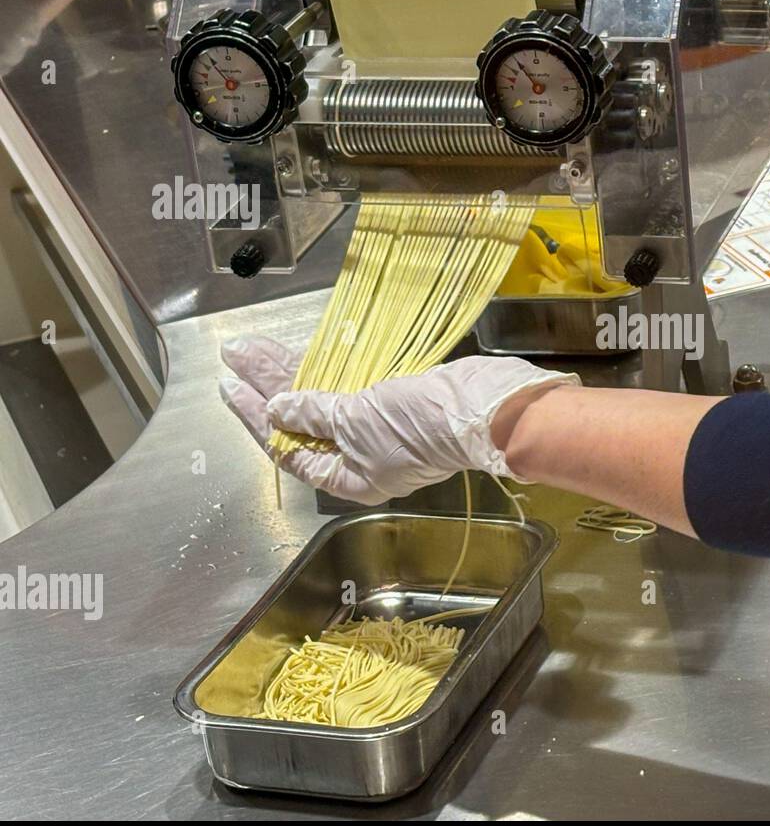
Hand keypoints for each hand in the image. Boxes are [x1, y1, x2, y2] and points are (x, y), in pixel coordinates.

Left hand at [218, 336, 578, 504]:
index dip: (259, 418)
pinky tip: (304, 351)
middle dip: (268, 390)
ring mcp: (380, 430)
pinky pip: (348, 387)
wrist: (481, 409)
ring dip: (290, 373)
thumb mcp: (357, 421)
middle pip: (303, 423)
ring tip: (255, 347)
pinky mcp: (397, 402)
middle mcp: (362, 458)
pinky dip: (326, 370)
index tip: (233, 387)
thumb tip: (278, 407)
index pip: (289, 449)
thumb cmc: (419, 427)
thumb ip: (314, 412)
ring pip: (323, 401)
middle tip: (235, 358)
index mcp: (351, 478)